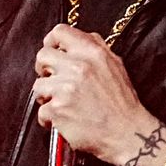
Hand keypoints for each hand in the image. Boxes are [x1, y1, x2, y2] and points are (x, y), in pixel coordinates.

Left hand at [32, 24, 155, 163]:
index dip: (51, 41)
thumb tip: (78, 40)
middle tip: (52, 79)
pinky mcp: (57, 110)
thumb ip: (97, 48)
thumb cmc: (123, 103)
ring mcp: (65, 89)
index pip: (60, 32)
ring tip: (60, 103)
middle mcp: (77, 67)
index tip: (51, 50)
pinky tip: (62, 120)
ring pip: (38, 85)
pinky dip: (49, 118)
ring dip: (46, 96)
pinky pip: (41, 111)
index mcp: (92, 53)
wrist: (127, 133)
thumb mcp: (116, 66)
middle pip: (42, 56)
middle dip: (43, 68)